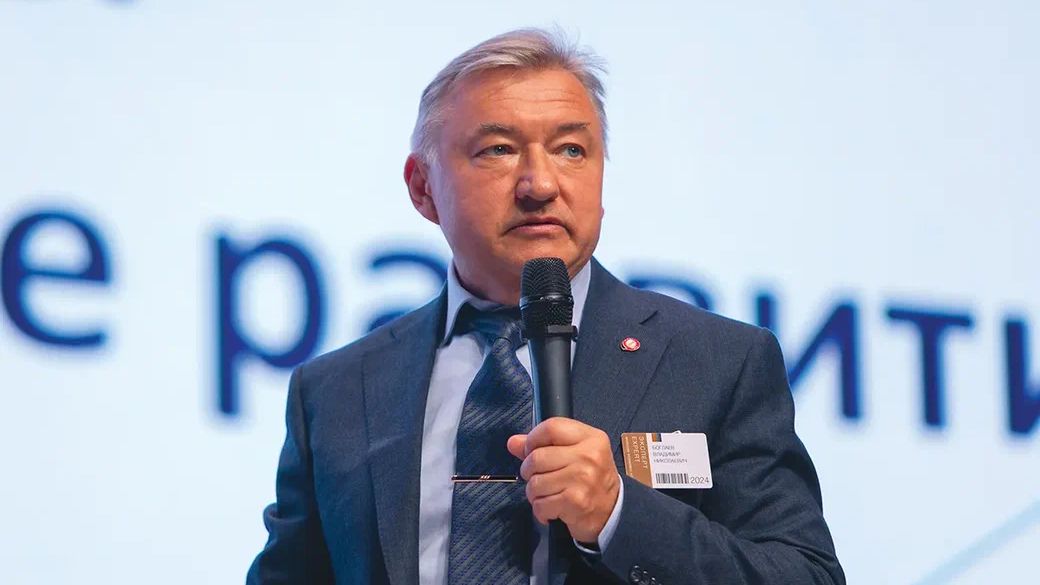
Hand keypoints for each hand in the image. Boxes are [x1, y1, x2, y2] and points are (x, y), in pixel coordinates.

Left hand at [506, 418, 619, 543]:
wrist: (612, 512)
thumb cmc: (590, 479)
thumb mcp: (575, 454)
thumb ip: (544, 445)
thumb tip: (513, 442)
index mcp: (590, 438)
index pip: (551, 427)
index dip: (533, 439)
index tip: (531, 451)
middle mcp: (589, 456)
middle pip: (537, 457)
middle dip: (529, 471)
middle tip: (539, 478)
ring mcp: (583, 479)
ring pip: (535, 483)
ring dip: (534, 493)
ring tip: (548, 495)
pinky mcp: (576, 502)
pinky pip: (540, 504)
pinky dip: (541, 511)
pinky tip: (553, 509)